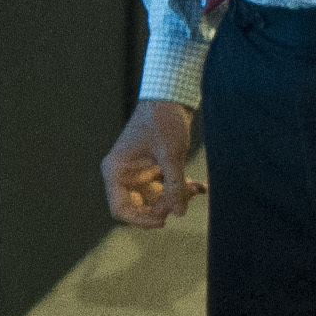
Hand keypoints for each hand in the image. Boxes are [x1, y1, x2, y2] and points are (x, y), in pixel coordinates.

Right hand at [101, 100, 203, 230]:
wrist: (171, 95)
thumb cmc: (163, 120)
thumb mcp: (171, 155)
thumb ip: (174, 186)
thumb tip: (179, 213)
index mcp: (116, 170)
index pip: (121, 208)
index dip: (141, 219)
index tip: (164, 220)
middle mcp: (123, 173)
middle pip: (138, 207)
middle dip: (162, 207)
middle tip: (182, 198)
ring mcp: (138, 171)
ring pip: (154, 199)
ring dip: (175, 197)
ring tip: (195, 187)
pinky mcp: (152, 167)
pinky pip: (163, 188)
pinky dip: (179, 188)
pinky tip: (199, 186)